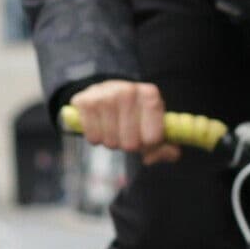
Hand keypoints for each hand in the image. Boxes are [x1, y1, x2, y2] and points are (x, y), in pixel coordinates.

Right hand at [68, 78, 182, 163]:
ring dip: (112, 141)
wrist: (106, 92)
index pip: (153, 138)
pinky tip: (99, 124)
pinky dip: (96, 138)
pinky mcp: (85, 101)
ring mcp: (105, 94)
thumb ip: (165, 147)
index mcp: (150, 94)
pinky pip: (93, 138)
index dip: (149, 145)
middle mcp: (128, 90)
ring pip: (110, 142)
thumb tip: (152, 158)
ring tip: (112, 127)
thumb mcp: (154, 125)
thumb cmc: (135, 114)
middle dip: (128, 144)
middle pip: (131, 144)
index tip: (147, 139)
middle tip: (127, 133)